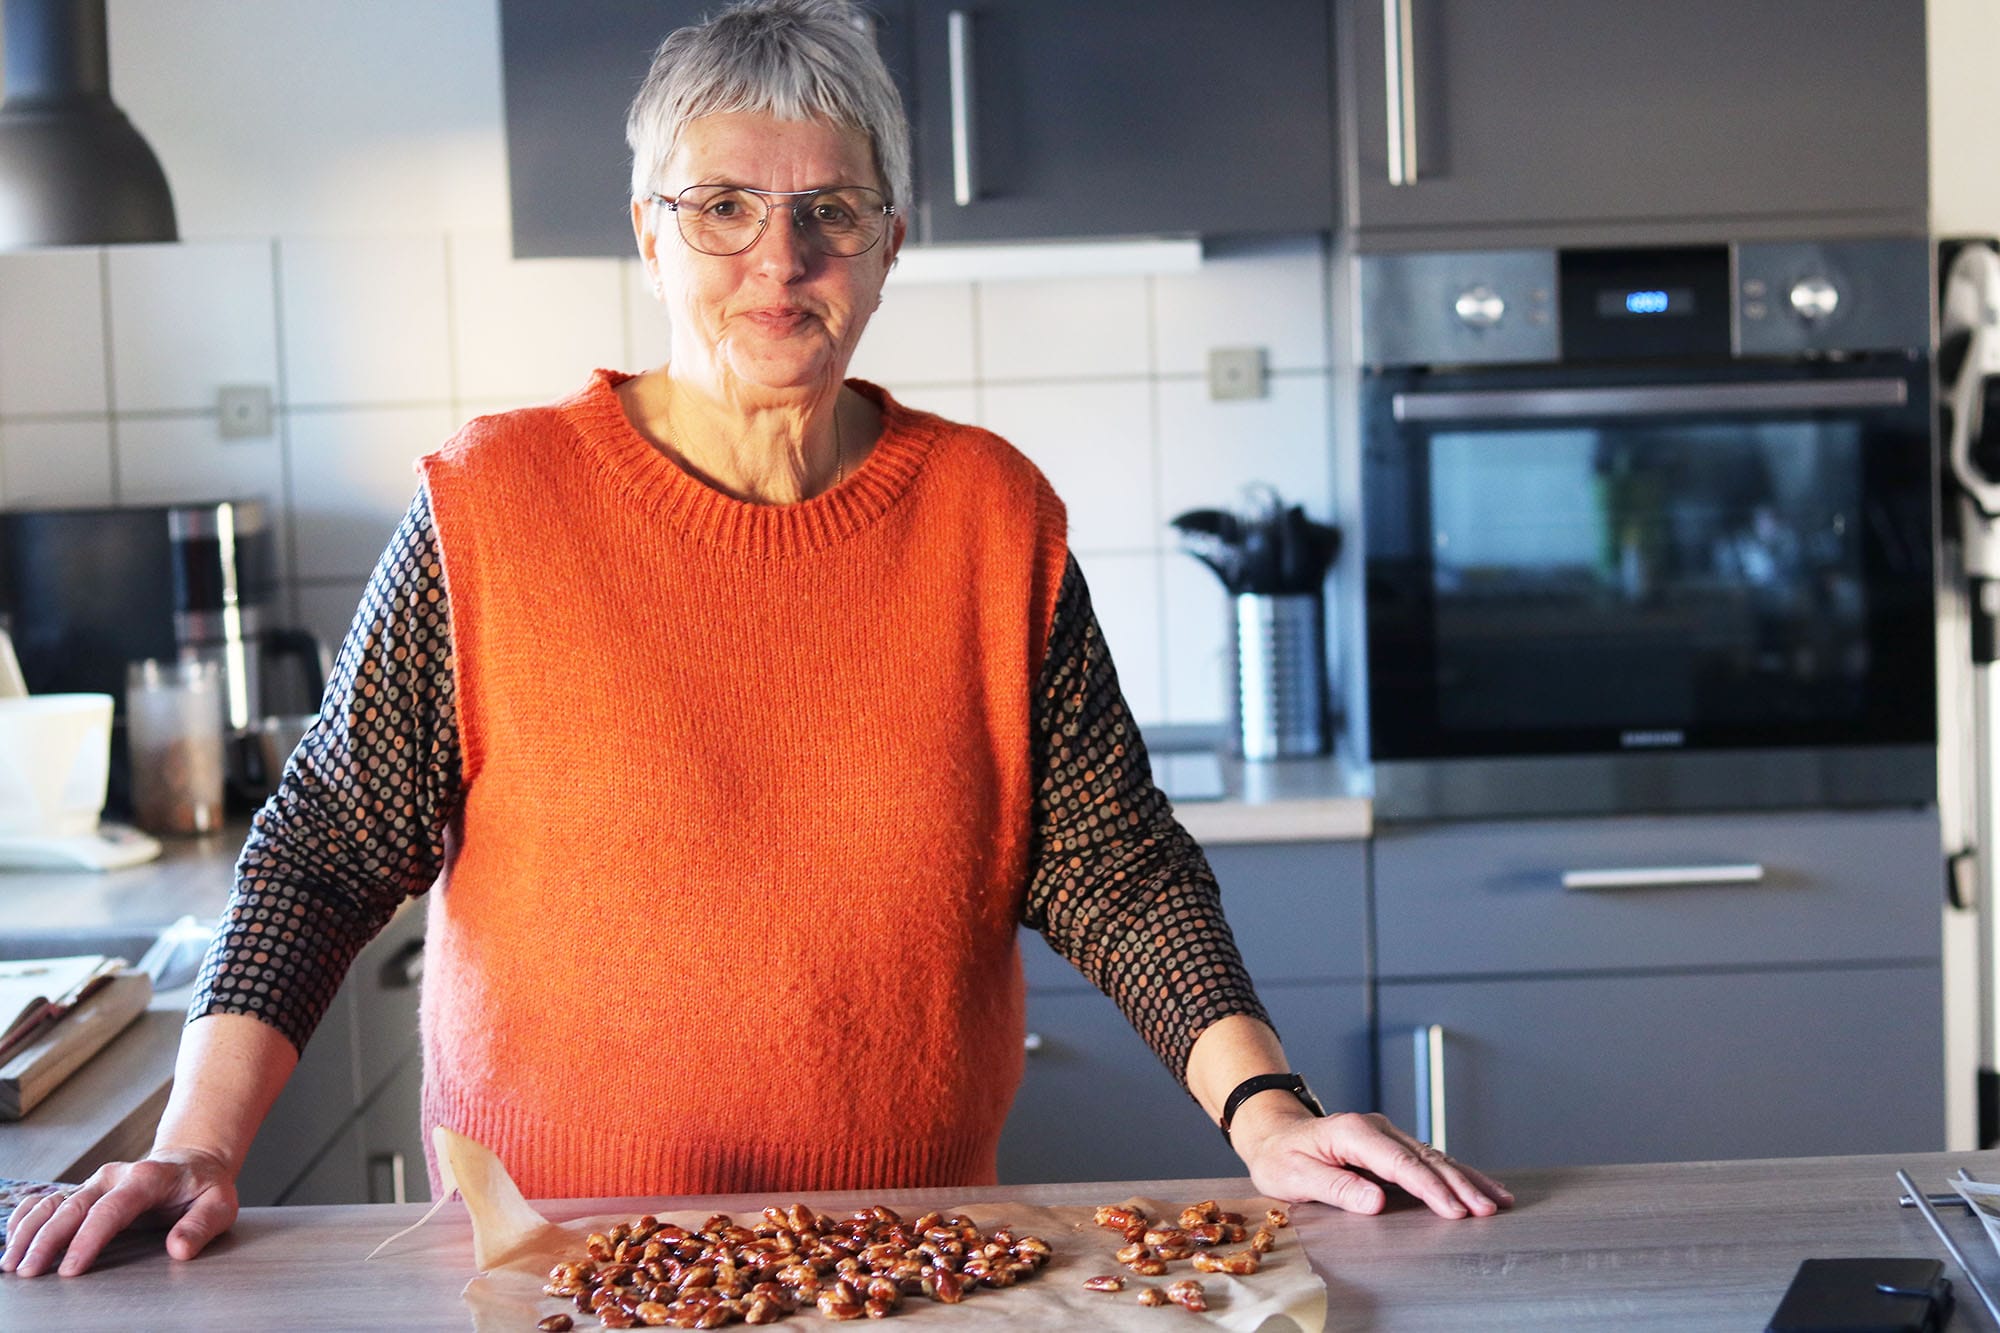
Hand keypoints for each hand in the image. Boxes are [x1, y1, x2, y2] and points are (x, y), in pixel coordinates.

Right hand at [1, 1147, 237, 1277]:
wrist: (191, 1164)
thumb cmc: (203, 1188)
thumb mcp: (219, 1205)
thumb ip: (200, 1226)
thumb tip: (178, 1249)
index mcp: (147, 1178)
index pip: (111, 1210)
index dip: (88, 1239)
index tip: (69, 1269)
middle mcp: (114, 1177)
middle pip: (73, 1208)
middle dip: (48, 1240)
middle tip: (30, 1272)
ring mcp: (95, 1183)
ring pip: (53, 1204)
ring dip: (29, 1232)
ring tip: (12, 1263)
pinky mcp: (83, 1191)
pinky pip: (47, 1200)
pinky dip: (26, 1217)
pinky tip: (12, 1239)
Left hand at [1232, 1106, 1512, 1219]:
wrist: (1273, 1133)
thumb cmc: (1280, 1157)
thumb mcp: (1294, 1175)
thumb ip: (1335, 1186)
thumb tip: (1376, 1201)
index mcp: (1352, 1132)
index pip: (1400, 1163)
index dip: (1430, 1188)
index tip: (1455, 1211)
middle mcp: (1376, 1129)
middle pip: (1425, 1159)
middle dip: (1459, 1185)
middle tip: (1488, 1210)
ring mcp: (1386, 1135)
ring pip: (1434, 1158)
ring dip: (1466, 1179)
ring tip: (1497, 1200)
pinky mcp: (1391, 1147)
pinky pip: (1428, 1161)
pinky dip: (1455, 1175)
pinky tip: (1478, 1187)